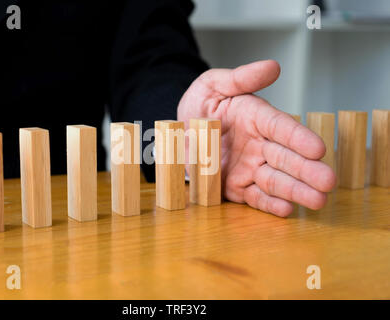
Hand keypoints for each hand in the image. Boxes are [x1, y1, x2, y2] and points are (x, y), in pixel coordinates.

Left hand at [177, 60, 335, 216]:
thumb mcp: (214, 85)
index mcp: (257, 117)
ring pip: (276, 180)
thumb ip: (241, 78)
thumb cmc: (200, 105)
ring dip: (296, 191)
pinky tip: (287, 210)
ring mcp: (249, 168)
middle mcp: (259, 144)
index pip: (281, 127)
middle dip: (308, 170)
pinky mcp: (238, 187)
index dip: (299, 137)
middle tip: (329, 181)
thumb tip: (272, 66)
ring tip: (318, 200)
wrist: (178, 131)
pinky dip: (270, 205)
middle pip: (286, 158)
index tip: (318, 148)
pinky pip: (254, 197)